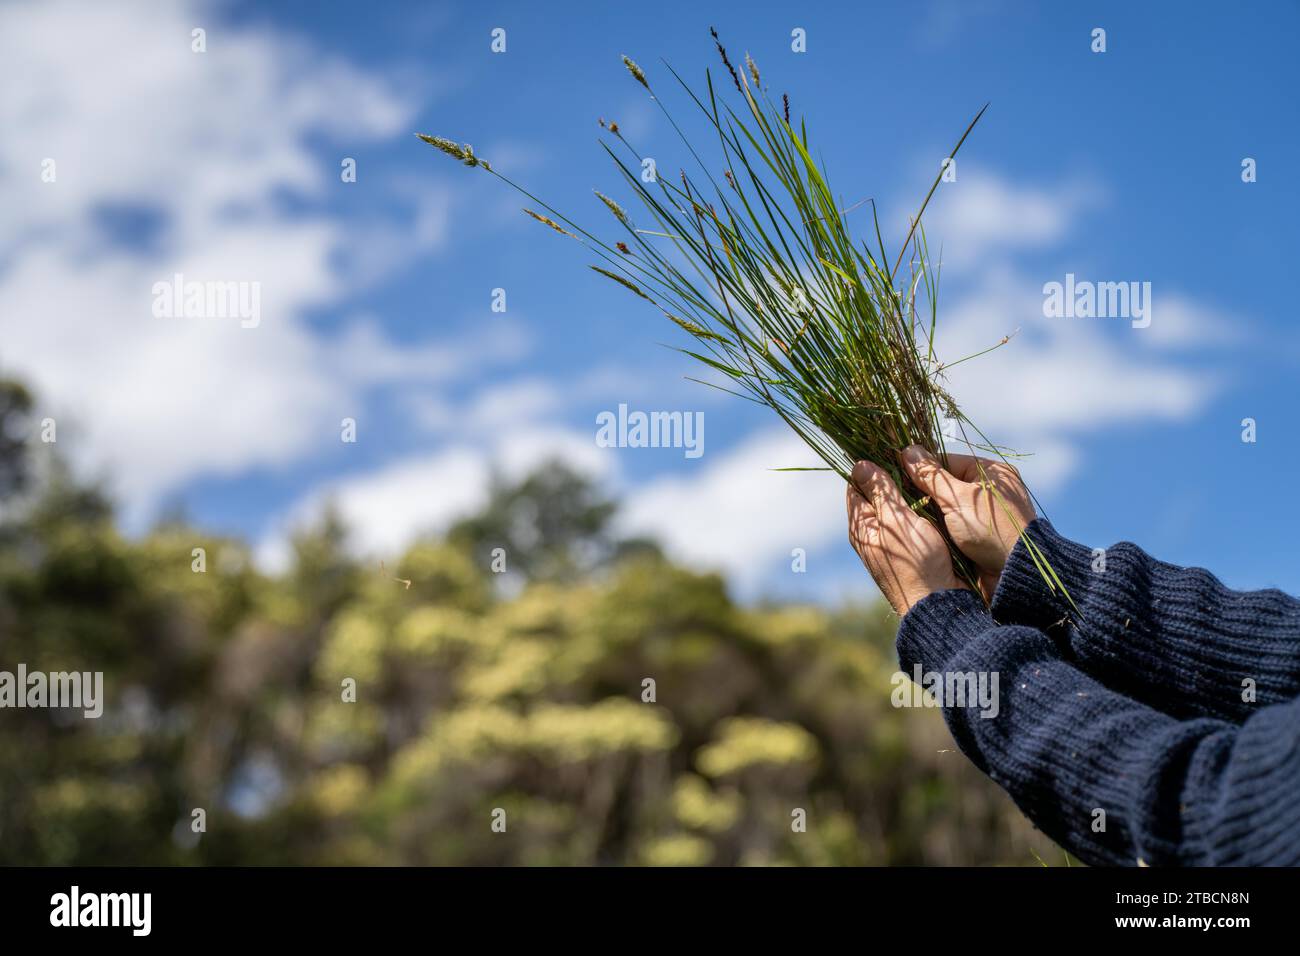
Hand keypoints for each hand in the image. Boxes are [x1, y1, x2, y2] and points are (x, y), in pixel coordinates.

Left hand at [846, 460, 966, 615]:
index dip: (871, 466)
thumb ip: (881, 493)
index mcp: (861, 526)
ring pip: (895, 509)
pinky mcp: (909, 552)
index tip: (891, 451)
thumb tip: (860, 465)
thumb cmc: (918, 562)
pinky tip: (934, 503)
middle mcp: (871, 535)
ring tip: (925, 479)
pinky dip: (919, 510)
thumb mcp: (898, 521)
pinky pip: (910, 523)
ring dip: (909, 494)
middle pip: (876, 496)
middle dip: (893, 478)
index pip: (856, 485)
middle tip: (913, 462)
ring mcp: (890, 545)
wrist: (940, 604)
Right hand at [899, 445, 1034, 600]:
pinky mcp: (982, 534)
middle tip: (902, 501)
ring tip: (909, 517)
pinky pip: (954, 524)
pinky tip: (924, 531)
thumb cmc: (990, 529)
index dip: (921, 469)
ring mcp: (987, 513)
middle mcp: (990, 488)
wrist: (1016, 573)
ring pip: (947, 506)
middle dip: (924, 493)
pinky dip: (940, 527)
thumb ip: (930, 476)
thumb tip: (907, 450)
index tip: (898, 477)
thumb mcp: (957, 498)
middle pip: (946, 484)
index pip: (947, 461)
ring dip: (930, 513)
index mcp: (992, 472)